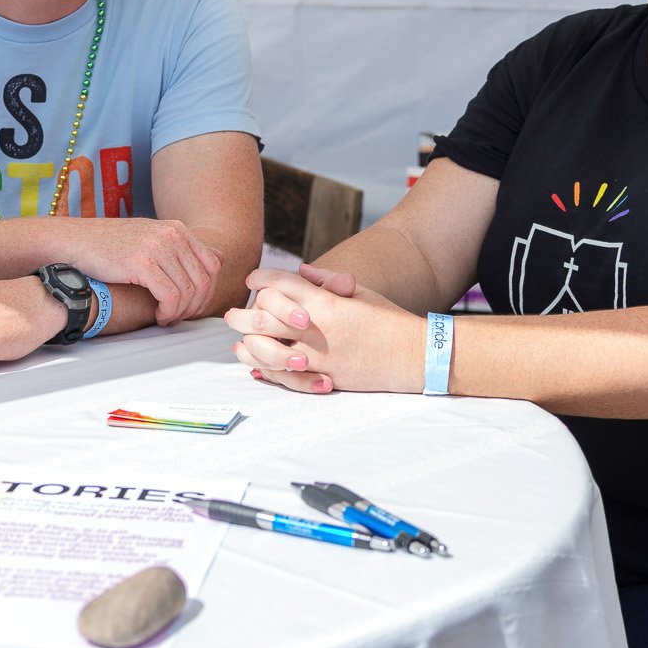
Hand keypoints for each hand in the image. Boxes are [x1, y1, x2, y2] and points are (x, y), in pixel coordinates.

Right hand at [48, 218, 222, 323]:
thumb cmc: (109, 246)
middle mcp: (172, 234)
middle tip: (181, 317)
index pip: (213, 264)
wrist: (75, 241)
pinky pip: (170, 296)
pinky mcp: (142, 263)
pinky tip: (159, 316)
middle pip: (204, 279)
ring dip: (181, 311)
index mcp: (177, 228)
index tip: (194, 306)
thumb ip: (177, 249)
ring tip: (168, 318)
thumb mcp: (149, 239)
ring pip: (188, 291)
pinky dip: (168, 311)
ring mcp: (158, 247)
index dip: (209, 291)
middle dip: (197, 305)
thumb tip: (216, 261)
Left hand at [223, 264, 423, 393]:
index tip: (253, 279)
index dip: (262, 278)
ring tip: (238, 343)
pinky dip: (268, 372)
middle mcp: (317, 328)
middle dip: (243, 315)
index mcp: (325, 301)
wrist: (416, 354)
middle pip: (264, 318)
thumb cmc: (389, 319)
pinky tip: (258, 367)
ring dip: (249, 346)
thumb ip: (327, 281)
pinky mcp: (325, 377)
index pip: (281, 284)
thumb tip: (300, 269)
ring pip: (268, 351)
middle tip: (232, 315)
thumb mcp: (360, 293)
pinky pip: (287, 377)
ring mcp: (319, 356)